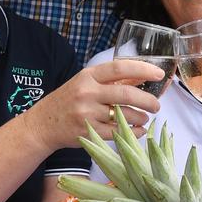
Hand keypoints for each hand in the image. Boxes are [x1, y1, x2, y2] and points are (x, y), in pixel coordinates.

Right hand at [33, 59, 162, 147]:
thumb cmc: (68, 100)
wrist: (43, 124)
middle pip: (126, 94)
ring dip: (141, 118)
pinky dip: (133, 132)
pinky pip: (118, 133)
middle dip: (148, 100)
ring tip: (145, 118)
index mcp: (88, 76)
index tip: (159, 74)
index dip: (143, 70)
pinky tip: (138, 130)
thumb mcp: (86, 83)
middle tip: (157, 105)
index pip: (120, 68)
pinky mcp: (88, 132)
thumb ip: (111, 80)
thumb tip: (141, 77)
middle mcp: (87, 93)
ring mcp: (87, 114)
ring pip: (124, 116)